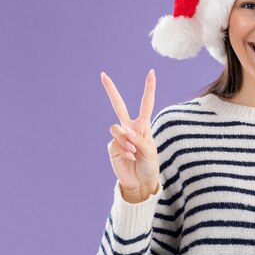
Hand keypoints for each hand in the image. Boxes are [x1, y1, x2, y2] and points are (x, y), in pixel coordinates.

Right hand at [101, 69, 159, 200]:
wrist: (140, 182)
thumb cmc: (149, 165)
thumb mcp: (150, 151)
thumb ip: (139, 138)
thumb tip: (124, 130)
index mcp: (143, 125)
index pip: (146, 103)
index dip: (149, 88)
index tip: (151, 72)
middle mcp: (130, 128)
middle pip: (118, 105)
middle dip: (111, 90)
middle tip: (103, 75)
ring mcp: (119, 136)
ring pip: (117, 128)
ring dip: (127, 140)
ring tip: (134, 152)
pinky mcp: (111, 146)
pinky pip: (115, 142)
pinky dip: (124, 150)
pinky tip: (130, 157)